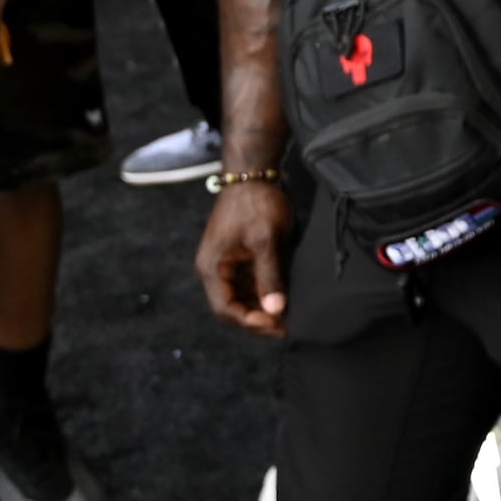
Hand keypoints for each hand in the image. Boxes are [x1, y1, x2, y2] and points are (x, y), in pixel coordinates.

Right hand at [195, 173, 296, 336]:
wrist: (254, 174)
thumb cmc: (257, 204)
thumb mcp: (265, 240)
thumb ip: (269, 276)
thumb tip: (275, 310)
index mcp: (213, 268)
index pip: (226, 310)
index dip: (251, 322)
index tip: (277, 326)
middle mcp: (214, 270)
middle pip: (232, 307)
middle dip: (258, 319)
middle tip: (286, 327)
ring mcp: (226, 264)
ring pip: (241, 298)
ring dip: (262, 309)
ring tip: (288, 316)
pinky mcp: (239, 258)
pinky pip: (248, 284)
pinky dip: (264, 294)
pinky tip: (284, 298)